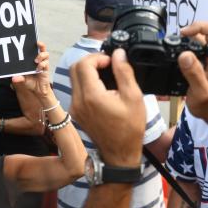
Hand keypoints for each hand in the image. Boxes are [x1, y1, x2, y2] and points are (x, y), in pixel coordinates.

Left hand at [12, 41, 51, 99]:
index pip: (33, 49)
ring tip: (36, 60)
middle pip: (42, 48)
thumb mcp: (23, 80)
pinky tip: (38, 68)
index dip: (33, 44)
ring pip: (45, 54)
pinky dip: (42, 64)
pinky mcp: (46, 69)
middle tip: (37, 43)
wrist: (38, 91)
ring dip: (41, 55)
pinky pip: (46, 63)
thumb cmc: (30, 82)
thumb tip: (14, 79)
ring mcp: (43, 63)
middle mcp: (38, 60)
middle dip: (40, 44)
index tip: (32, 40)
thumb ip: (19, 78)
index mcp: (31, 60)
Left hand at [68, 49, 144, 166]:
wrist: (119, 153)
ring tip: (106, 75)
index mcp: (91, 96)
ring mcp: (74, 107)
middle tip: (108, 65)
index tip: (111, 61)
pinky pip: (76, 90)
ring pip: (74, 78)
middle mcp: (78, 101)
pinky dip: (86, 83)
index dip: (97, 57)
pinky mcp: (75, 111)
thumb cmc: (130, 128)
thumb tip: (118, 53)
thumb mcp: (134, 97)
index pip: (84, 64)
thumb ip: (124, 72)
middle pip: (75, 68)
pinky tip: (102, 88)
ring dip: (87, 71)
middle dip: (91, 61)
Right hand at [178, 22, 207, 141]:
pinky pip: (195, 50)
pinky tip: (177, 59)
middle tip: (174, 43)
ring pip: (199, 41)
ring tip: (174, 49)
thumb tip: (184, 54)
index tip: (183, 33)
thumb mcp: (201, 91)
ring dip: (185, 42)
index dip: (198, 27)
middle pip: (204, 33)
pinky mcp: (204, 65)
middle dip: (188, 35)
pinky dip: (185, 49)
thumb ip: (193, 73)